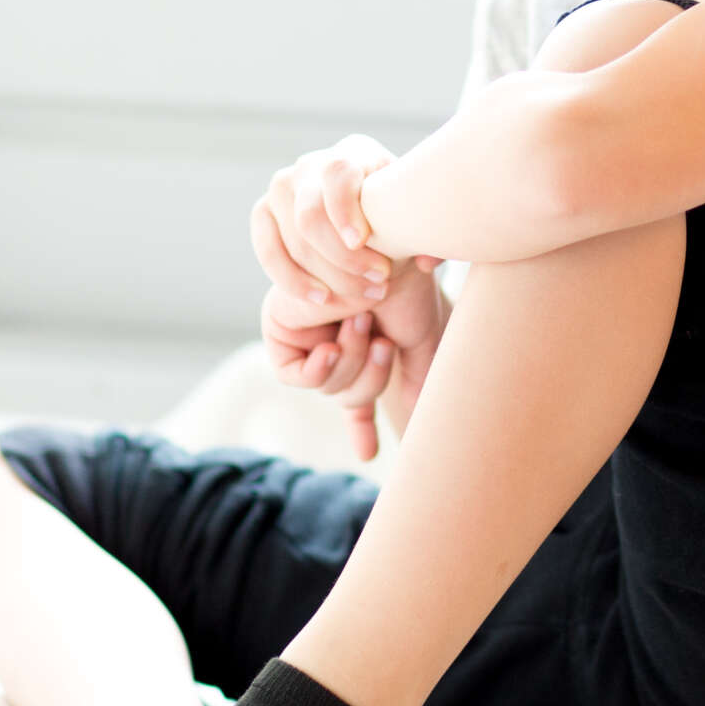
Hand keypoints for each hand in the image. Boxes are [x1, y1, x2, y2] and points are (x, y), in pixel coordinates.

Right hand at [250, 134, 441, 312]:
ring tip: (362, 297)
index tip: (362, 242)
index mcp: (354, 153)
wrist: (373, 224)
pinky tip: (322, 298)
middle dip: (343, 257)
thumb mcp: (418, 221)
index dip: (345, 208)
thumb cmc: (399, 219)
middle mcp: (311, 164)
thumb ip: (428, 239)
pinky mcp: (264, 213)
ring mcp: (283, 189)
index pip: (338, 173)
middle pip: (310, 212)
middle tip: (379, 283)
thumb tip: (425, 260)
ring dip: (327, 274)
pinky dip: (292, 279)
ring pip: (292, 236)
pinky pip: (268, 250)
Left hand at [258, 264, 446, 462]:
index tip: (367, 452)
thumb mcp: (416, 340)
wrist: (385, 253)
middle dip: (369, 379)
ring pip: (324, 387)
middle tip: (380, 342)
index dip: (362, 425)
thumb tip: (423, 415)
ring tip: (359, 322)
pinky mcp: (280, 327)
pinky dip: (318, 369)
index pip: (359, 393)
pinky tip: (331, 346)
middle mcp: (335, 338)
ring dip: (349, 364)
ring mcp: (309, 333)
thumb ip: (416, 377)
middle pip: (346, 396)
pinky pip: (293, 376)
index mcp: (364, 341)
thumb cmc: (407, 286)